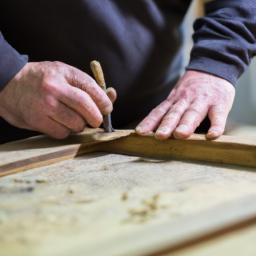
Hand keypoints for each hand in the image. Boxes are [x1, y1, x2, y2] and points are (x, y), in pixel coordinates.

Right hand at [0, 61, 115, 138]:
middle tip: (95, 120)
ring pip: (76, 125)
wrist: (7, 82)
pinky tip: (59, 123)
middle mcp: (54, 89)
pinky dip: (65, 132)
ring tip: (72, 118)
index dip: (104, 102)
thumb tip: (112, 95)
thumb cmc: (41, 79)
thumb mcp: (64, 73)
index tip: (107, 109)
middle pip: (87, 109)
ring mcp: (44, 106)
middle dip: (96, 118)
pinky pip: (62, 134)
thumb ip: (87, 85)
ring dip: (79, 125)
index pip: (92, 89)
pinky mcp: (36, 121)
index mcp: (63, 73)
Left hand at [136, 70, 234, 139]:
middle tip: (160, 135)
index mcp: (174, 100)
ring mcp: (203, 101)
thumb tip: (154, 130)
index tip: (140, 132)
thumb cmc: (194, 88)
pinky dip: (216, 126)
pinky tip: (212, 136)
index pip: (159, 112)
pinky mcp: (220, 104)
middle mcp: (185, 100)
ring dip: (186, 124)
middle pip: (174, 113)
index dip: (149, 122)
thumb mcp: (177, 95)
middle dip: (167, 124)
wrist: (215, 67)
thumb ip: (168, 111)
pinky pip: (218, 116)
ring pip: (193, 113)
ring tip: (180, 134)